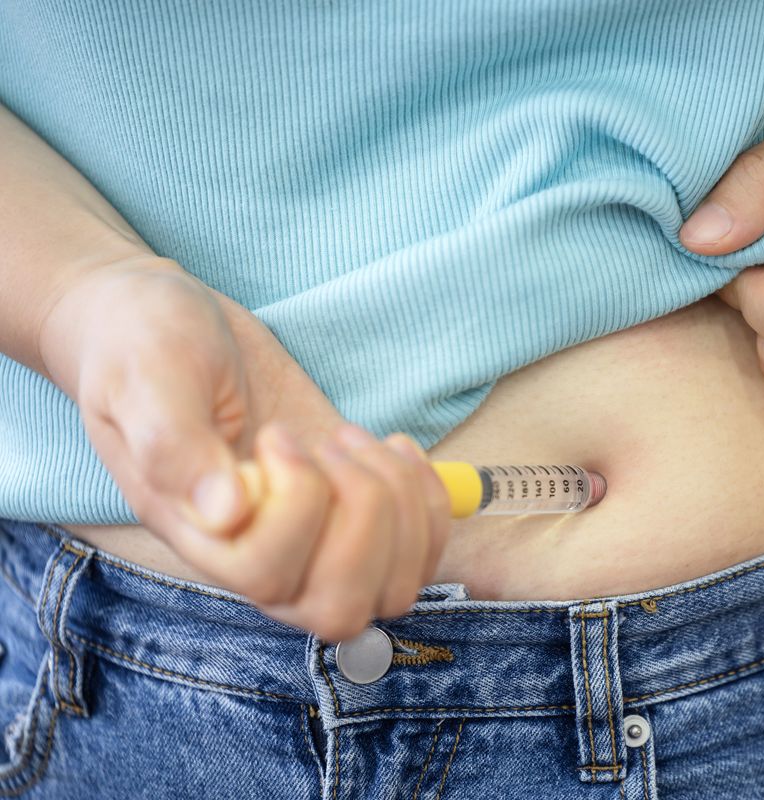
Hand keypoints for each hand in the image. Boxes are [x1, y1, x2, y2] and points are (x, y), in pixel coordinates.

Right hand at [39, 257, 450, 639]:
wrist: (172, 326)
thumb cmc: (149, 348)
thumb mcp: (149, 378)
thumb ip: (174, 444)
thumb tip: (226, 516)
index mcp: (200, 538)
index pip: (267, 578)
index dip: (298, 507)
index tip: (276, 434)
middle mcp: (260, 559)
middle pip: (340, 607)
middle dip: (365, 515)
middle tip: (333, 442)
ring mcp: (315, 547)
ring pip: (392, 589)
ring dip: (402, 506)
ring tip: (357, 439)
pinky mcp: (356, 522)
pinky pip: (421, 552)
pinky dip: (429, 500)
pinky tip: (393, 445)